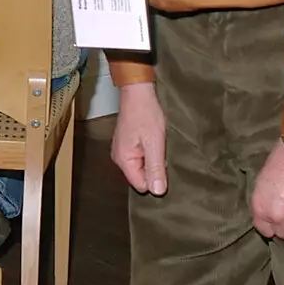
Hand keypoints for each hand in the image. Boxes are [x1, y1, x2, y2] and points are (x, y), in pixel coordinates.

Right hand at [111, 81, 167, 195]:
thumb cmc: (145, 114)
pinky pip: (141, 158)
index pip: (141, 185)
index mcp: (123, 160)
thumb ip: (155, 168)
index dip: (156, 179)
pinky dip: (151, 153)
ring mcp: (123, 151)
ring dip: (153, 160)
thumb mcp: (155, 143)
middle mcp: (120, 158)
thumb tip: (157, 192)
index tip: (163, 164)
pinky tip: (155, 142)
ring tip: (158, 145)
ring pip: (143, 168)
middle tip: (161, 152)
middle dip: (154, 169)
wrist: (139, 93)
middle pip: (141, 177)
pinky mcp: (129, 145)